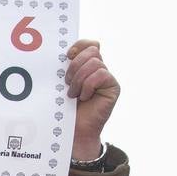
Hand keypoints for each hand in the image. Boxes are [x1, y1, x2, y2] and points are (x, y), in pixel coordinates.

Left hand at [64, 40, 119, 160]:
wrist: (74, 131)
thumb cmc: (65, 109)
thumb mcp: (62, 84)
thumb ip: (67, 68)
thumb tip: (65, 53)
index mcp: (87, 65)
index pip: (89, 44)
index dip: (79, 46)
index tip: (67, 56)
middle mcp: (99, 69)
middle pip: (92, 50)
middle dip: (75, 65)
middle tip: (67, 82)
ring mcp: (107, 78)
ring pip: (95, 62)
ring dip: (79, 79)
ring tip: (73, 94)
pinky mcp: (113, 86)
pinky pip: (101, 74)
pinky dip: (89, 86)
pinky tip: (85, 98)